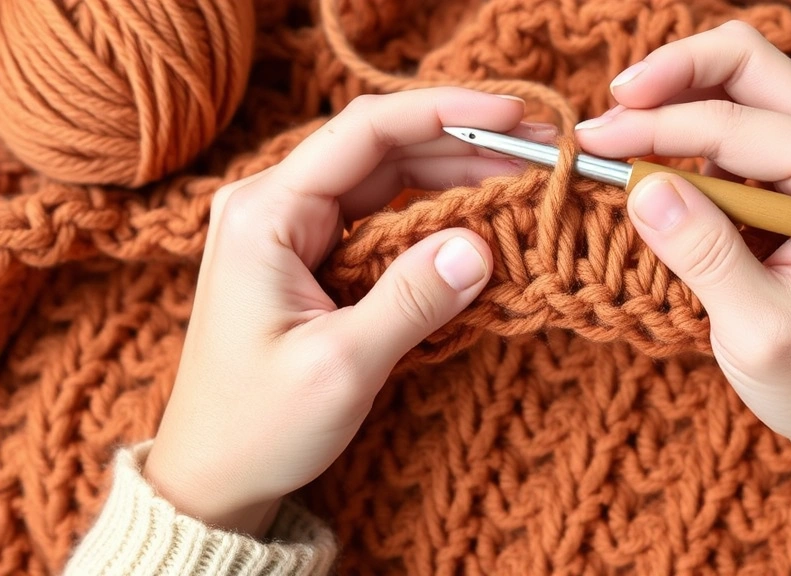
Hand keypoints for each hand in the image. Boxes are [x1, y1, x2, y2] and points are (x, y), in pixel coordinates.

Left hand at [142, 88, 547, 535]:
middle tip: (538, 155)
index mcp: (266, 213)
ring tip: (523, 183)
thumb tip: (481, 246)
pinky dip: (434, 218)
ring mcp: (294, 231)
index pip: (365, 131)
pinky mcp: (313, 258)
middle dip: (463, 145)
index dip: (444, 113)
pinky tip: (480, 223)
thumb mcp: (340, 366)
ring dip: (455, 178)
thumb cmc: (258, 426)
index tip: (512, 117)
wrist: (215, 475)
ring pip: (387, 181)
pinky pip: (382, 220)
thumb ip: (412, 299)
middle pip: (383, 149)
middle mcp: (275, 206)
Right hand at [576, 21, 790, 573]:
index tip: (587, 143)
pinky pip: (732, 131)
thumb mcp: (761, 328)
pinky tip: (649, 171)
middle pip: (746, 64)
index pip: (734, 125)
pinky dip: (683, 139)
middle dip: (669, 78)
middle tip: (607, 112)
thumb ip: (704, 253)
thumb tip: (640, 186)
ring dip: (672, 105)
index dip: (652, 128)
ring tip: (615, 147)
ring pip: (735, 88)